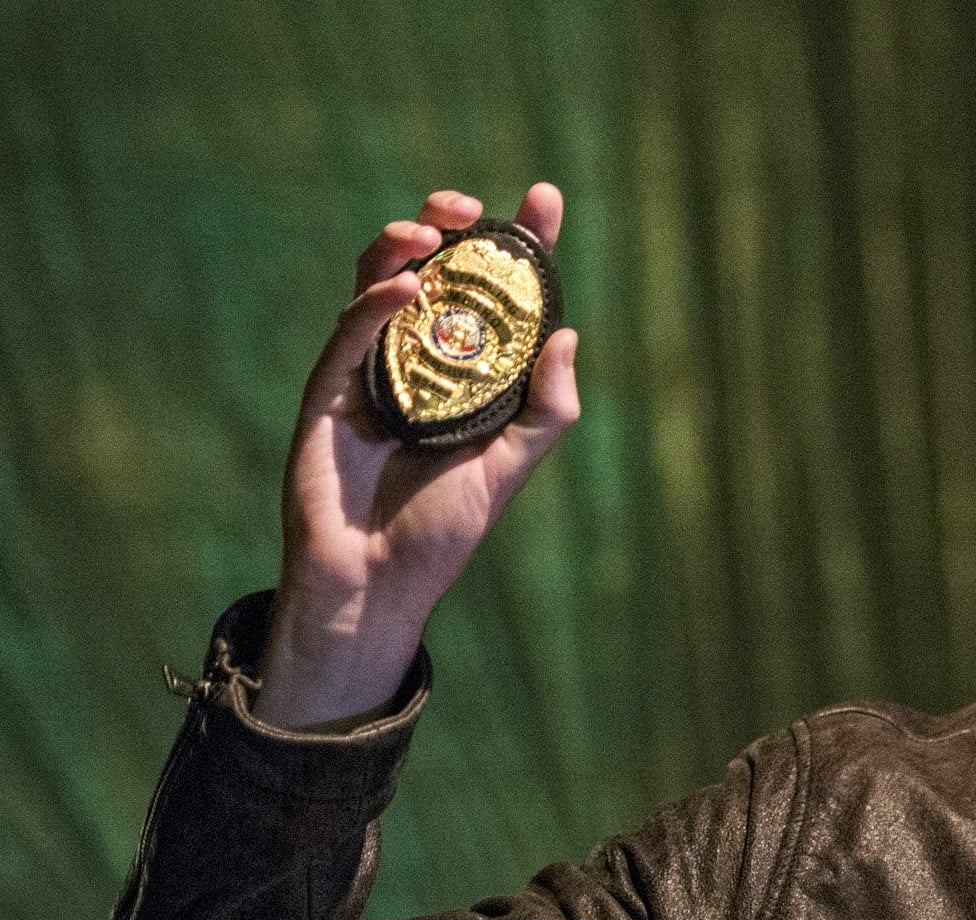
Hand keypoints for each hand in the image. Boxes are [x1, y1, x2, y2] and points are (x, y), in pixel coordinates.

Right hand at [254, 184, 580, 728]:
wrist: (378, 585)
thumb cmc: (441, 531)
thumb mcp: (510, 467)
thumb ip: (545, 409)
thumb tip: (569, 335)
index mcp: (464, 371)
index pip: (493, 293)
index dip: (517, 242)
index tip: (543, 197)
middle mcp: (415, 360)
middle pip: (428, 270)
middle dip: (446, 226)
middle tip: (466, 207)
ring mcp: (366, 372)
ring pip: (375, 285)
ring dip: (399, 248)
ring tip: (428, 229)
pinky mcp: (325, 392)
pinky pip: (346, 335)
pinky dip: (372, 305)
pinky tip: (403, 287)